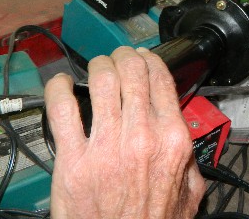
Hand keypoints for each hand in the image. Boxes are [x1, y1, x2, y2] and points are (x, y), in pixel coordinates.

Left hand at [44, 46, 204, 218]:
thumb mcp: (191, 192)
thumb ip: (190, 160)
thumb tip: (184, 139)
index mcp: (172, 139)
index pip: (160, 79)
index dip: (148, 59)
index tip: (141, 58)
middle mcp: (141, 135)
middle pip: (130, 71)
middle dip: (122, 57)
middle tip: (116, 59)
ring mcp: (106, 146)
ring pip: (100, 81)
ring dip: (96, 67)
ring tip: (93, 69)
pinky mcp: (73, 160)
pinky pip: (62, 109)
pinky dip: (58, 89)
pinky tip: (59, 84)